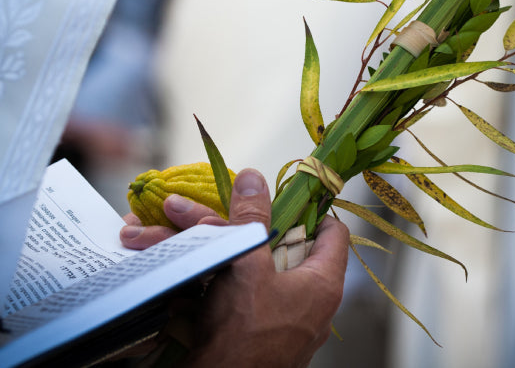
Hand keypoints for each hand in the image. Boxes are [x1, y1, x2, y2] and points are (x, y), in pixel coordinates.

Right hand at [121, 168, 349, 367]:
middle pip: (285, 249)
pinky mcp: (258, 336)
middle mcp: (310, 304)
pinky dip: (216, 282)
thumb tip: (254, 178)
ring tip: (181, 240)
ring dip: (219, 253)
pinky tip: (185, 271)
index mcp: (322, 283)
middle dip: (243, 229)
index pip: (333, 233)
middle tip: (213, 215)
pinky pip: (241, 298)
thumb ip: (252, 219)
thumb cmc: (243, 335)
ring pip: (255, 273)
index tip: (282, 197)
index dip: (311, 210)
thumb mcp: (248, 265)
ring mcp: (285, 323)